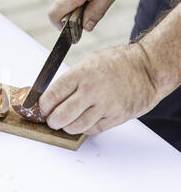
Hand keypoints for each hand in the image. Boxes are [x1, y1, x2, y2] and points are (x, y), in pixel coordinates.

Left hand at [39, 44, 160, 134]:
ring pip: (76, 126)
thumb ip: (70, 79)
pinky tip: (82, 123)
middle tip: (51, 120)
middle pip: (62, 115)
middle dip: (52, 121)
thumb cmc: (117, 63)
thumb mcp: (89, 62)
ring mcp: (105, 105)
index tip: (43, 108)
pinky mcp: (116, 117)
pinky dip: (84, 129)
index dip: (44, 106)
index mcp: (82, 74)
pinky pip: (92, 130)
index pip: (53, 95)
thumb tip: (51, 96)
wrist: (148, 68)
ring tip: (66, 123)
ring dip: (67, 127)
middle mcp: (92, 90)